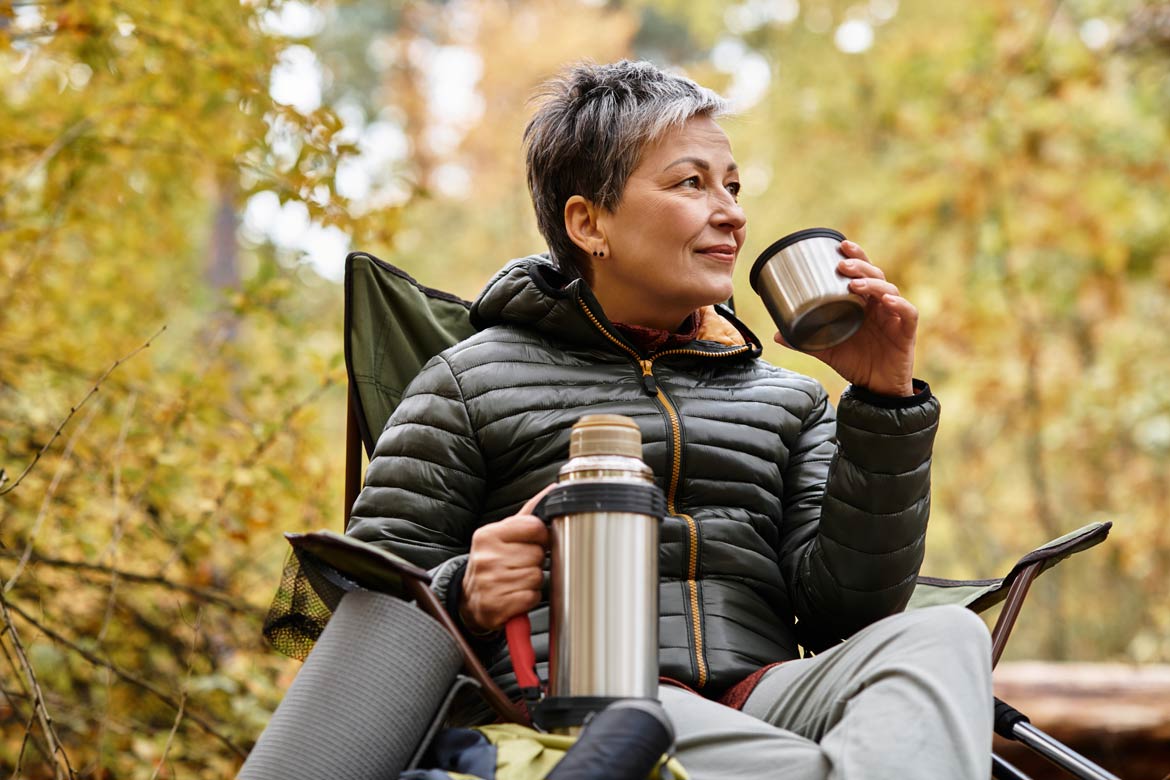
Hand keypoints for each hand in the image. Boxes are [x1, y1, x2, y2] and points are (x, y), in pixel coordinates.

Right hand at [459, 484, 554, 633]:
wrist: (470, 599)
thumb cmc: (493, 562)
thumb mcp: (504, 534)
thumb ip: (530, 512)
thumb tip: (554, 489)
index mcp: (488, 535)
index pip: (534, 527)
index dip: (541, 536)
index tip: (534, 542)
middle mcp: (487, 557)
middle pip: (537, 554)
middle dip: (535, 561)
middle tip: (520, 565)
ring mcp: (490, 583)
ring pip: (536, 576)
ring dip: (532, 581)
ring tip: (516, 580)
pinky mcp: (496, 606)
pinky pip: (531, 597)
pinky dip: (527, 598)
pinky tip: (515, 595)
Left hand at [774, 241, 916, 396]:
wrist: (876, 390)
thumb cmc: (855, 363)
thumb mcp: (826, 350)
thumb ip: (804, 341)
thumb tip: (776, 334)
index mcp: (863, 304)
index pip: (861, 273)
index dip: (854, 257)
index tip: (840, 245)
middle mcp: (880, 305)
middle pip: (875, 275)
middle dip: (860, 265)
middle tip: (842, 264)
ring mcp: (894, 316)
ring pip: (890, 290)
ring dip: (873, 284)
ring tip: (855, 284)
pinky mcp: (906, 331)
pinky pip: (908, 312)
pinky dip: (898, 304)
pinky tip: (886, 300)